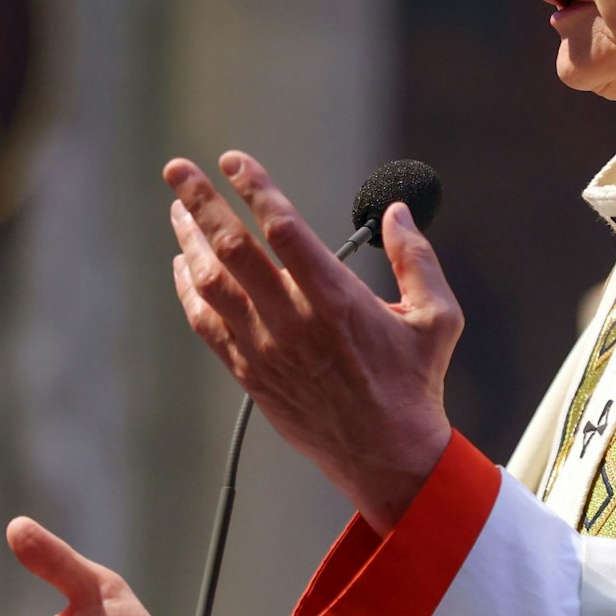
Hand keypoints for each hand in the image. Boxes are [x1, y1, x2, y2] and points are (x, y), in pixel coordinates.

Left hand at [165, 151, 462, 533]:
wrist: (386, 455)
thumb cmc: (415, 383)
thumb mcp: (438, 317)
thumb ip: (417, 258)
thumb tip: (396, 212)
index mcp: (337, 300)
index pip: (284, 230)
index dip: (255, 189)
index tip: (234, 160)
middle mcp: (293, 321)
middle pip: (233, 249)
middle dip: (201, 203)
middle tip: (177, 169)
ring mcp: (265, 349)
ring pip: (211, 285)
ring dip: (190, 242)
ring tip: (179, 208)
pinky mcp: (250, 375)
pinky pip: (206, 325)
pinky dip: (189, 291)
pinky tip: (183, 265)